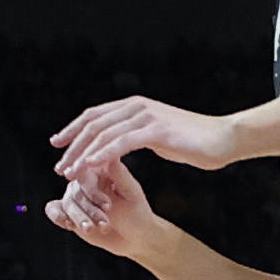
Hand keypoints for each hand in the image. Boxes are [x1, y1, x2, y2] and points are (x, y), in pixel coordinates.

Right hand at [43, 158, 178, 263]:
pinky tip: (68, 224)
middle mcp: (86, 180)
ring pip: (68, 202)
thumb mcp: (131, 194)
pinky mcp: (68, 211)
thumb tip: (111, 155)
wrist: (133, 236)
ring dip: (79, 217)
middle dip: (89, 208)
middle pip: (76, 190)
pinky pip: (54, 210)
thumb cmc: (136, 212)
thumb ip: (120, 175)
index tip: (107, 205)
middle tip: (104, 223)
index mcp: (101, 170)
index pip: (88, 172)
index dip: (94, 190)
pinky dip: (58, 216)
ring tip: (93, 229)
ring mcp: (76, 195)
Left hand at [52, 95, 238, 180]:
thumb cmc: (191, 141)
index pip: (94, 115)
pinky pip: (122, 143)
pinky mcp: (156, 130)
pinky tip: (91, 167)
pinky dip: (103, 155)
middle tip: (59, 167)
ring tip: (70, 173)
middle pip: (93, 124)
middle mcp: (136, 107)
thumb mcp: (155, 136)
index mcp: (134, 105)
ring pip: (104, 134)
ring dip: (83, 154)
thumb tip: (115, 146)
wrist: (223, 139)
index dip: (73, 129)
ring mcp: (146, 116)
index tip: (57, 144)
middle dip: (73, 146)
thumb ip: (134, 136)